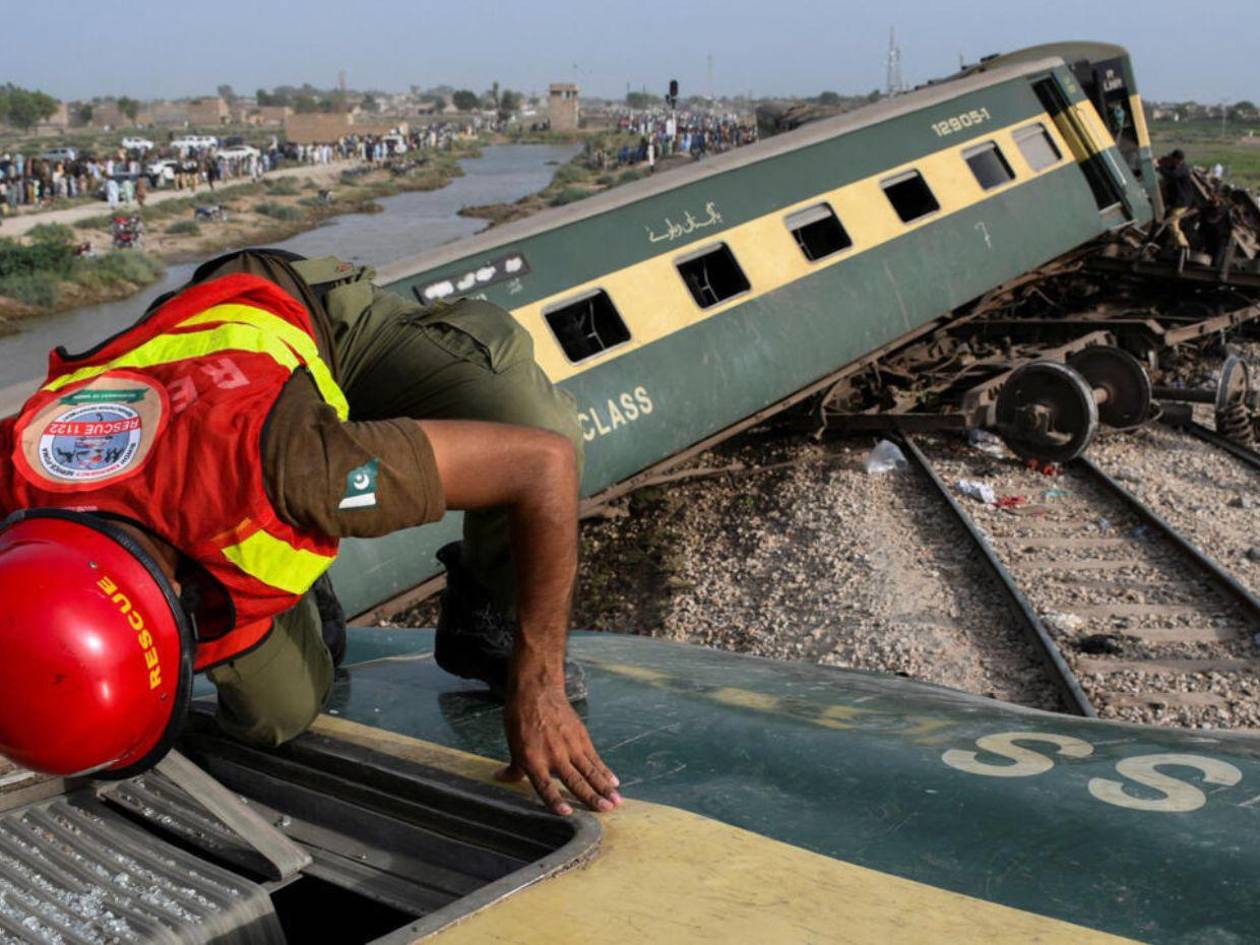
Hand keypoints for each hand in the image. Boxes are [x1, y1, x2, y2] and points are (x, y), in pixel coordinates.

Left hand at [497, 685, 621, 815]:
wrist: (538, 691)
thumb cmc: (520, 718)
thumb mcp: (512, 744)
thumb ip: (514, 766)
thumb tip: (501, 778)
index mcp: (534, 759)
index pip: (545, 785)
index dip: (555, 800)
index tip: (567, 812)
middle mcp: (554, 755)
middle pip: (575, 780)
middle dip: (591, 796)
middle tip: (606, 809)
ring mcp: (570, 745)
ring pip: (590, 770)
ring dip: (604, 787)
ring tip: (616, 800)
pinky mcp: (581, 737)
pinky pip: (594, 758)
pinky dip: (604, 770)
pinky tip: (614, 781)